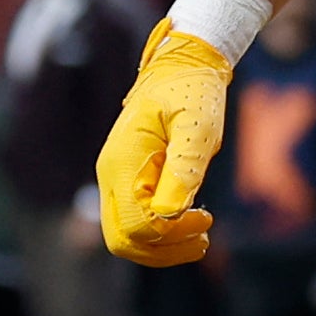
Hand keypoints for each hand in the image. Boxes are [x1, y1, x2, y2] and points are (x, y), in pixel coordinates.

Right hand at [96, 20, 232, 265]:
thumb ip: (185, 165)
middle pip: (121, 240)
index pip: (135, 224)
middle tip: (204, 239)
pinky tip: (188, 224)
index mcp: (122, 163)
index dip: (171, 233)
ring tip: (200, 239)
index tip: (205, 218)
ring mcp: (115, 179)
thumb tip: (170, 214)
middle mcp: (110, 176)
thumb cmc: (193, 91)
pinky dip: (158, 233)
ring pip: (123, 236)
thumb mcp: (198, 124)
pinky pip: (133, 220)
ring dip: (160, 247)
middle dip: (163, 250)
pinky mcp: (126, 180)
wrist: (182, 66)